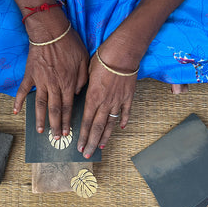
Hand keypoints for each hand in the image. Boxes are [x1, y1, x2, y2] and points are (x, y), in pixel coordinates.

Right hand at [14, 10, 88, 137]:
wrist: (50, 31)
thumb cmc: (69, 44)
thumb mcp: (84, 60)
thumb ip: (82, 79)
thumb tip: (77, 93)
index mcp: (68, 83)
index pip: (68, 107)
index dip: (67, 121)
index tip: (67, 132)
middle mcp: (54, 86)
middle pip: (55, 110)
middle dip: (56, 126)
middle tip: (56, 138)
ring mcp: (40, 82)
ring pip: (40, 104)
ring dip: (41, 119)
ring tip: (41, 132)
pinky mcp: (30, 75)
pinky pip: (23, 91)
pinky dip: (18, 101)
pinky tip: (16, 112)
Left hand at [77, 31, 138, 158]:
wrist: (122, 52)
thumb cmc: (101, 59)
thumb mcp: (86, 72)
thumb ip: (84, 87)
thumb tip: (80, 94)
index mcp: (92, 97)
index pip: (86, 122)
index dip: (83, 136)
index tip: (79, 146)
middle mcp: (105, 103)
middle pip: (97, 127)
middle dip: (91, 142)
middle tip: (87, 154)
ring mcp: (118, 101)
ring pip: (111, 124)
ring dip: (105, 137)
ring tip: (101, 148)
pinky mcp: (128, 97)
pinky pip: (126, 112)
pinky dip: (123, 121)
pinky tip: (121, 128)